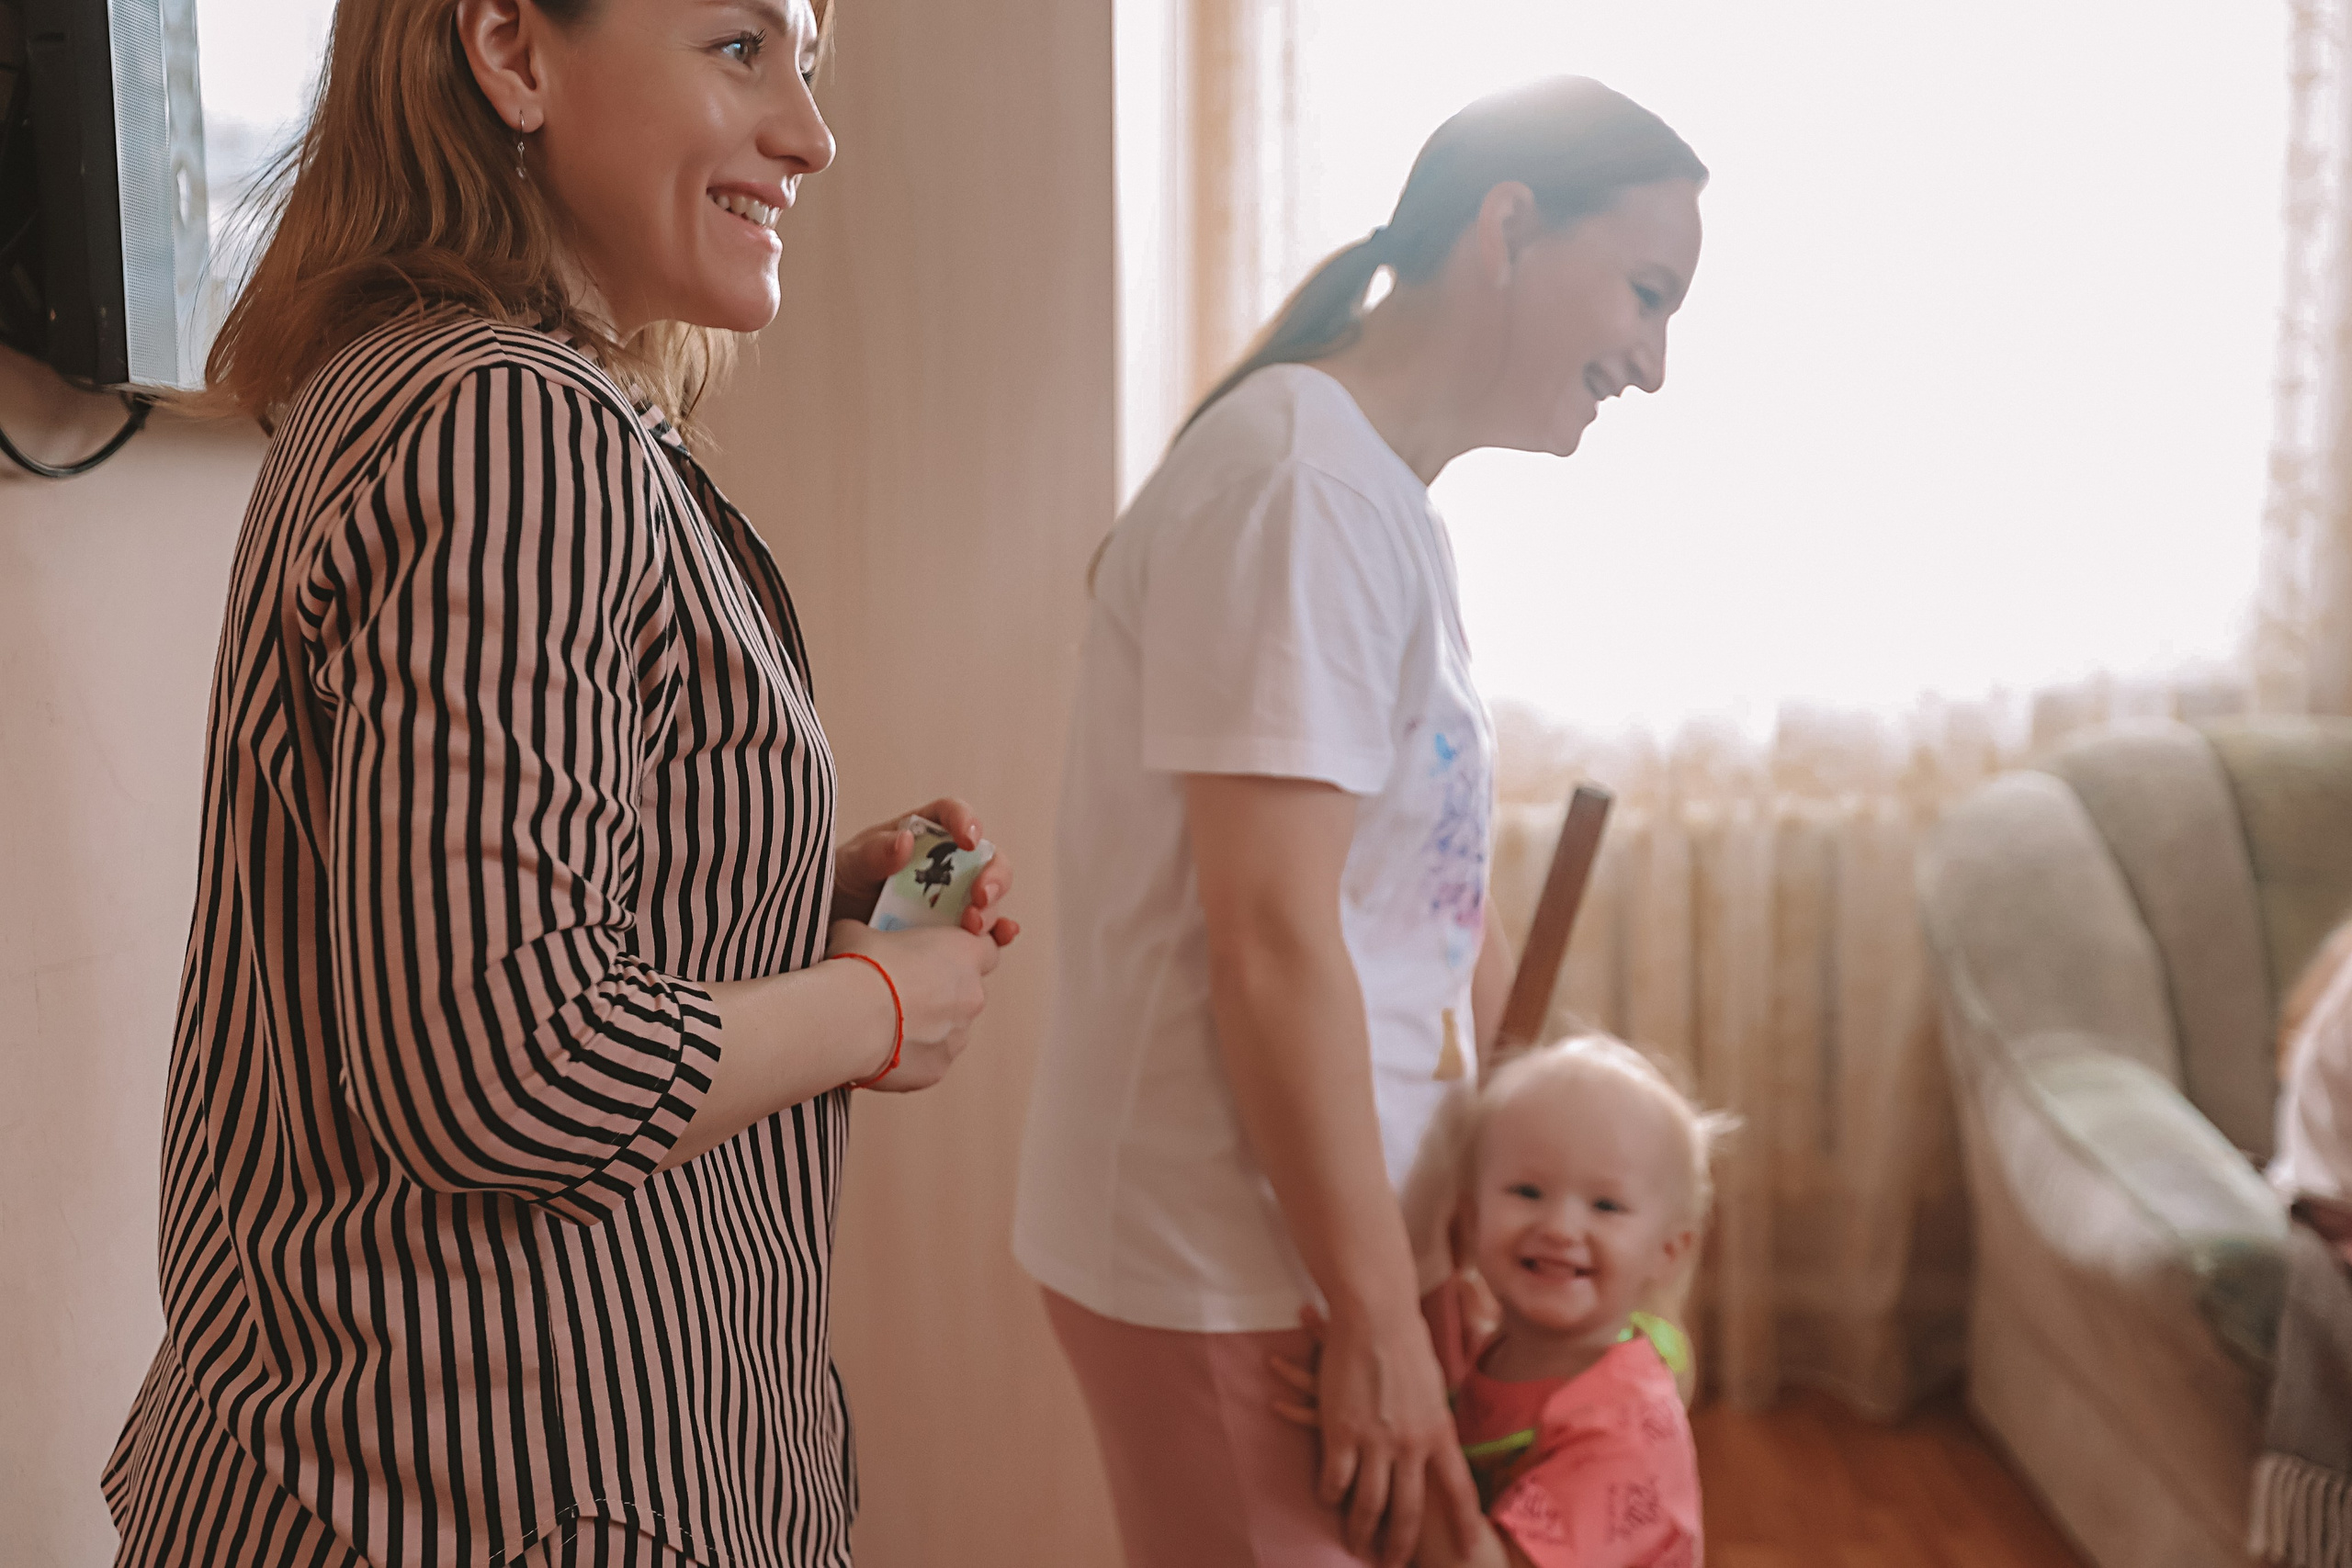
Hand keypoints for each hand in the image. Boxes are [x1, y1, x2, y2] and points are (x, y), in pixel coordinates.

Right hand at [827, 919, 1000, 1090]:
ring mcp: (958, 1036)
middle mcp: (971, 996)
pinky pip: (928, 1060)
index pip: (987, 949)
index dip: (964, 954)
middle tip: (899, 993)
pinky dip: (909, 1056)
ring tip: (885, 1025)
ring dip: (924, 1027)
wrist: (852, 1018)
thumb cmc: (863, 968)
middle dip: (937, 994)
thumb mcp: (859, 933)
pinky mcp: (938, 1069)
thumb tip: (853, 936)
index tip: (940, 958)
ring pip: (947, 1031)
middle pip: (964, 994)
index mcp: (963, 953)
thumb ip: (869, 934)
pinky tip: (881, 1048)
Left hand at [833, 797, 1020, 944]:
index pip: (952, 815)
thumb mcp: (848, 865)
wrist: (829, 930)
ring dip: (992, 909)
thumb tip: (906, 840)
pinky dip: (999, 933)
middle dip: (992, 876)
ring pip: (991, 897)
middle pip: (986, 859)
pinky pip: (986, 932)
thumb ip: (874, 853)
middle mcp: (946, 864)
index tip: (968, 839)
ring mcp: (953, 899)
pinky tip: (1002, 935)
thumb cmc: (840, 885)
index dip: (966, 821)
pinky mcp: (954, 932)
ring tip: (971, 925)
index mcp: (922, 834)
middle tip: (980, 896)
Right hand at [1291, 1299, 1481, 1567]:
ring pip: (1368, 1504)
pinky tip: (1329, 1501)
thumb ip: (1435, 1422)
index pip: (1459, 1491)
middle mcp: (1410, 1445)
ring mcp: (1374, 1441)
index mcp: (1440, 1433)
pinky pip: (1334, 1480)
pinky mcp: (1340, 1432)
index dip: (1462, 1525)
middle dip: (1401, 1545)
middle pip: (1408, 1512)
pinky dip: (1331, 1495)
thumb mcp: (1434, 1388)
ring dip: (1361, 1531)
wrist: (1375, 1317)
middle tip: (1393, 1564)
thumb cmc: (1406, 1343)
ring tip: (1356, 1546)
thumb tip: (1438, 1442)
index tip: (1466, 1551)